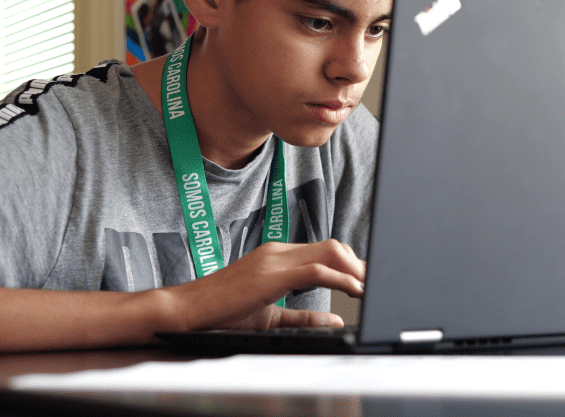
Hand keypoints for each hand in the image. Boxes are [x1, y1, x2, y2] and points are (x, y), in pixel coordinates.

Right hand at [161, 239, 364, 331]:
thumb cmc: (222, 314)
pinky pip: (315, 269)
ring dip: (356, 269)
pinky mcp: (270, 274)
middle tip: (378, 282)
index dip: (352, 263)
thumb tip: (336, 318)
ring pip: (329, 252)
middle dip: (360, 264)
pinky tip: (355, 290)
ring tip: (371, 286)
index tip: (368, 279)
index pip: (325, 250)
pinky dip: (341, 278)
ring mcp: (274, 259)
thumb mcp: (271, 316)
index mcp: (277, 256)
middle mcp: (278, 251)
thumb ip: (304, 316)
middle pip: (333, 246)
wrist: (186, 312)